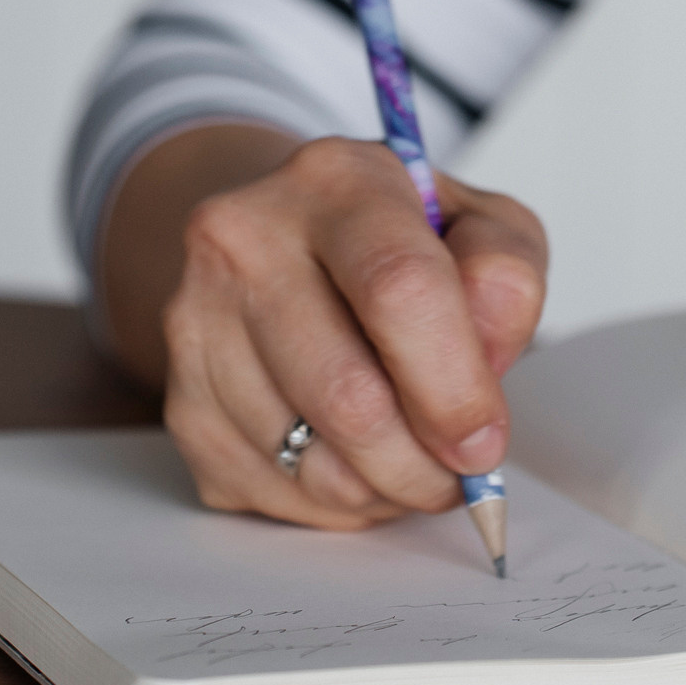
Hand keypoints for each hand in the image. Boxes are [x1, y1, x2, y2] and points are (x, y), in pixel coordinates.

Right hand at [103, 126, 546, 529]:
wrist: (281, 242)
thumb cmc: (392, 242)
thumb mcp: (478, 225)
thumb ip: (505, 276)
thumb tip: (484, 362)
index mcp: (336, 180)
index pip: (399, 289)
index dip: (454, 386)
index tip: (484, 441)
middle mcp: (246, 239)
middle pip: (348, 395)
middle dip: (422, 462)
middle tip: (460, 473)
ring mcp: (196, 320)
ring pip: (308, 460)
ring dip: (382, 490)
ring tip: (411, 461)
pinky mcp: (181, 398)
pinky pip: (272, 491)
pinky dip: (333, 503)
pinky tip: (356, 463)